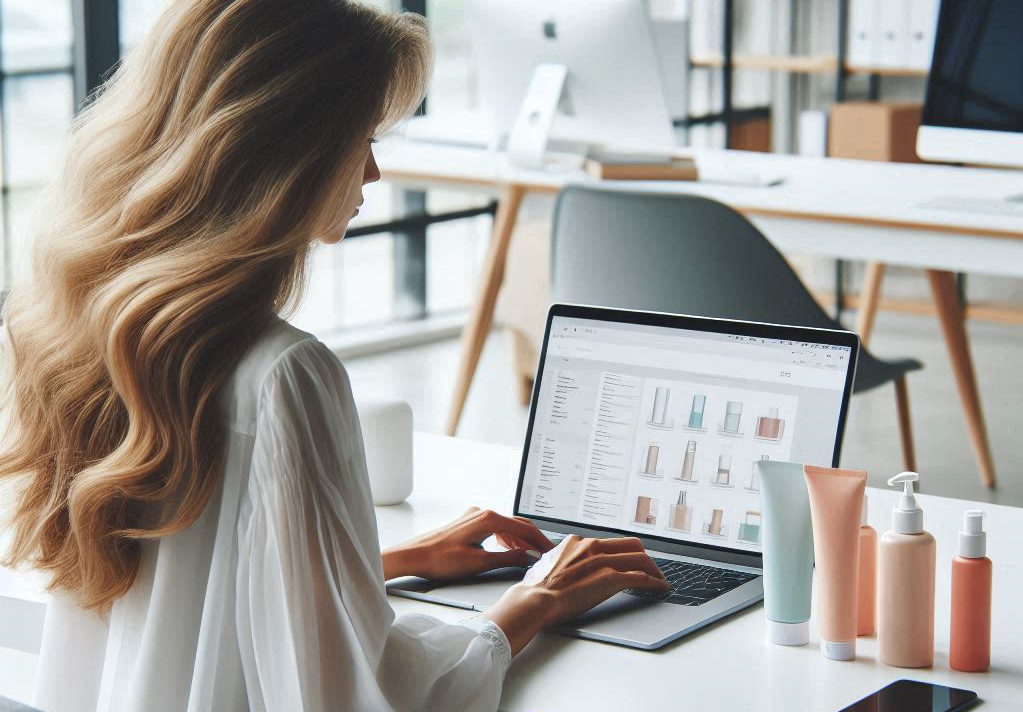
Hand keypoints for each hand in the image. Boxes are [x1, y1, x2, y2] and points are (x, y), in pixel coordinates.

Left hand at [382, 506, 554, 580]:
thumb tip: (529, 557)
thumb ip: (507, 558)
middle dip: (533, 539)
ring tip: (531, 555)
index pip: (524, 528)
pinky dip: (506, 538)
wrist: (414, 556)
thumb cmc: (441, 560)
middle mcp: (482, 512)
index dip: (540, 541)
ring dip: (520, 540)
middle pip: (517, 524)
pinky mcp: (468, 523)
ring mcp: (474, 516)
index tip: (551, 552)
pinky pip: (495, 528)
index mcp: (488, 519)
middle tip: (546, 553)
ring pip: (506, 526)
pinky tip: (510, 549)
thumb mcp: (479, 562)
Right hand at [483, 535, 667, 655]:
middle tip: (649, 568)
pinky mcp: (611, 578)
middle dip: (643, 556)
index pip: (609, 543)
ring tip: (659, 579)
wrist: (535, 599)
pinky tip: (659, 587)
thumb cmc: (536, 587)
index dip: (621, 553)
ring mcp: (603, 561)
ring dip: (653, 570)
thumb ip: (559, 560)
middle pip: (631, 544)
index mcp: (578, 542)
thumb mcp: (547, 564)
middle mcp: (593, 546)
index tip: (626, 561)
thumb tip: (558, 565)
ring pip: (639, 558)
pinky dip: (653, 582)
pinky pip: (640, 577)